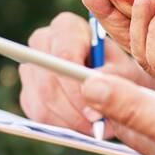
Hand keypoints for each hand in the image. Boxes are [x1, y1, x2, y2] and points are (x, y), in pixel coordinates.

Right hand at [16, 11, 154, 136]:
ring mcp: (31, 67)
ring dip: (71, 120)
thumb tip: (90, 95)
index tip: (94, 110)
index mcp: (67, 27)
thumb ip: (111, 79)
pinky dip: (62, 125)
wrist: (117, 86)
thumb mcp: (125, 73)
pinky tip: (82, 126)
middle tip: (97, 125)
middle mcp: (42, 42)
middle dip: (74, 108)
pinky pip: (38, 114)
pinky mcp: (29, 92)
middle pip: (49, 79)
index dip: (77, 86)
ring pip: (43, 100)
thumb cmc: (123, 74)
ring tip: (96, 127)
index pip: (63, 54)